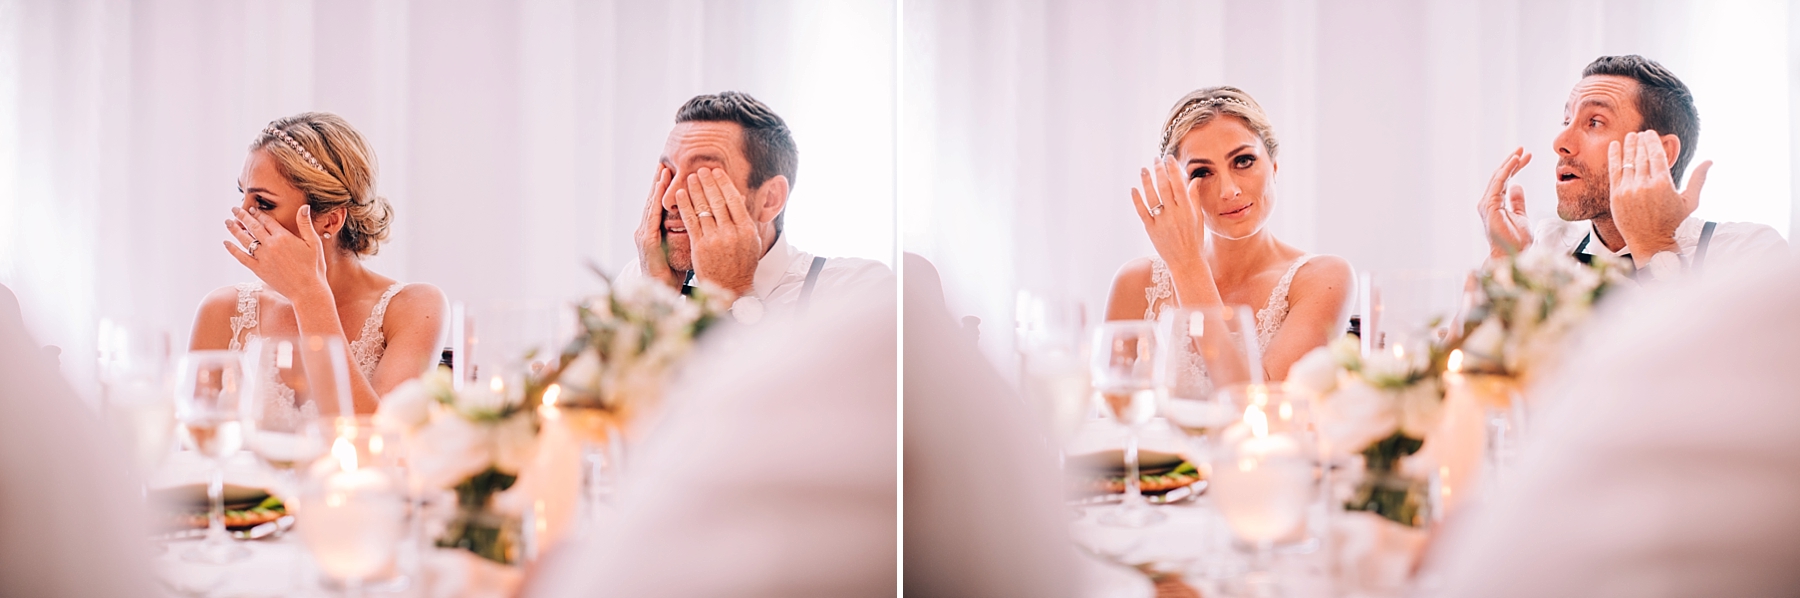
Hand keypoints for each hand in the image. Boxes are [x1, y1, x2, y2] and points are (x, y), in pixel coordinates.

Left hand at [223, 205, 329, 303]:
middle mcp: (270, 245)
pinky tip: (226, 243)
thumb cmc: (314, 267)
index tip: (251, 208)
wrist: (307, 291)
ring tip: (228, 222)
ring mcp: (263, 258)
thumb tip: (304, 207)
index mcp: (284, 237)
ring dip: (235, 229)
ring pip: (245, 240)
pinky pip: (242, 257)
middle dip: (243, 217)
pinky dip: (233, 250)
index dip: (258, 213)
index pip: (267, 221)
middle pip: (253, 227)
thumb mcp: (314, 243)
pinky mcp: (258, 270)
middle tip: (234, 209)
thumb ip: (306, 224)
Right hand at [633, 165, 681, 286]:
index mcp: (657, 230)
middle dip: (659, 182)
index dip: (667, 187)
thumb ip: (692, 229)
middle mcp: (648, 230)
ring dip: (656, 189)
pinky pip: (651, 220)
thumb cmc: (675, 269)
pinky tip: (658, 194)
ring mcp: (644, 236)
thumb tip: (709, 216)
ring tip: (662, 172)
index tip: (674, 169)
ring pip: (651, 207)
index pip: (663, 204)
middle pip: (654, 201)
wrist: (662, 292)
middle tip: (664, 162)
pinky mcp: (646, 244)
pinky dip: (655, 205)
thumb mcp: (685, 245)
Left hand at [674, 167, 761, 295]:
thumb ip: (745, 218)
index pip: (734, 199)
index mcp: (746, 229)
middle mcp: (731, 233)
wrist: (730, 287)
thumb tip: (739, 196)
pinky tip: (681, 194)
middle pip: (718, 201)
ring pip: (703, 208)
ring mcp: (715, 239)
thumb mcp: (750, 241)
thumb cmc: (741, 264)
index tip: (716, 171)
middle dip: (708, 182)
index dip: (723, 183)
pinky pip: (691, 221)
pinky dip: (686, 206)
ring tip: (690, 177)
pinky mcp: (700, 246)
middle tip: (701, 169)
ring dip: (696, 190)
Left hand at [1131, 155, 1207, 270]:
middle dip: (1159, 171)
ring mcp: (1161, 222)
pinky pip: (1142, 212)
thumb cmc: (1194, 240)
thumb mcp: (1198, 218)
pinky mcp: (1151, 230)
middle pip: (1164, 187)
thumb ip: (1194, 198)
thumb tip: (1194, 179)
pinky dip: (1137, 200)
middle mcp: (1174, 214)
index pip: (1178, 184)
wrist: (1186, 263)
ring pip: (1152, 197)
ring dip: (1146, 181)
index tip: (1168, 158)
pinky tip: (1133, 189)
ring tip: (1143, 170)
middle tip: (1155, 159)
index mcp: (1187, 210)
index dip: (1173, 169)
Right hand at [1478, 148, 1532, 257]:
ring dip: (1509, 163)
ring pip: (1497, 178)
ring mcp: (1487, 204)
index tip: (1528, 157)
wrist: (1513, 254)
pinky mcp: (1490, 206)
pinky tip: (1515, 161)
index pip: (1504, 181)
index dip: (1515, 168)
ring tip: (1520, 151)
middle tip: (1523, 148)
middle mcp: (1488, 203)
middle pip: (1499, 177)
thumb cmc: (1517, 240)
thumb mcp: (1521, 215)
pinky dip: (1506, 171)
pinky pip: (1498, 183)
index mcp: (1495, 204)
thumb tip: (1517, 186)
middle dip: (1511, 162)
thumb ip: (1517, 201)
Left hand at [1609, 130, 1708, 266]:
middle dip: (1641, 142)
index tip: (1651, 133)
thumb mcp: (1690, 202)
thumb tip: (1710, 160)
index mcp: (1663, 184)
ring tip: (1630, 136)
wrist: (1650, 241)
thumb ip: (1698, 179)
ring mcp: (1628, 190)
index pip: (1656, 155)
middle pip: (1642, 156)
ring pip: (1628, 162)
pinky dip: (1614, 157)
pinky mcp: (1616, 196)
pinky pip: (1614, 171)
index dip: (1652, 141)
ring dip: (1629, 146)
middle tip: (1640, 133)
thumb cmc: (1673, 222)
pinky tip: (1614, 145)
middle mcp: (1645, 185)